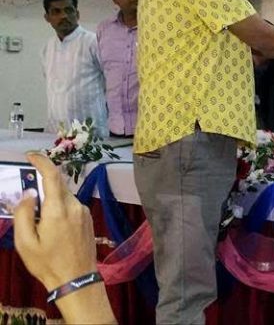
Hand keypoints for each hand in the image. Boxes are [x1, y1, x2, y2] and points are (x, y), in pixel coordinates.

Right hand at [14, 152, 116, 323]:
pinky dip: (59, 208)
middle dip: (42, 184)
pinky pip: (71, 206)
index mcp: (58, 209)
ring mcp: (84, 212)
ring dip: (50, 201)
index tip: (30, 155)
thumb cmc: (48, 263)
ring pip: (64, 196)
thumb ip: (24, 213)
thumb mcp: (25, 242)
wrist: (77, 280)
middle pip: (58, 185)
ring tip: (39, 223)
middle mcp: (75, 206)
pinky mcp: (88, 219)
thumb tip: (29, 192)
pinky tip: (53, 228)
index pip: (53, 175)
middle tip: (27, 195)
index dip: (41, 160)